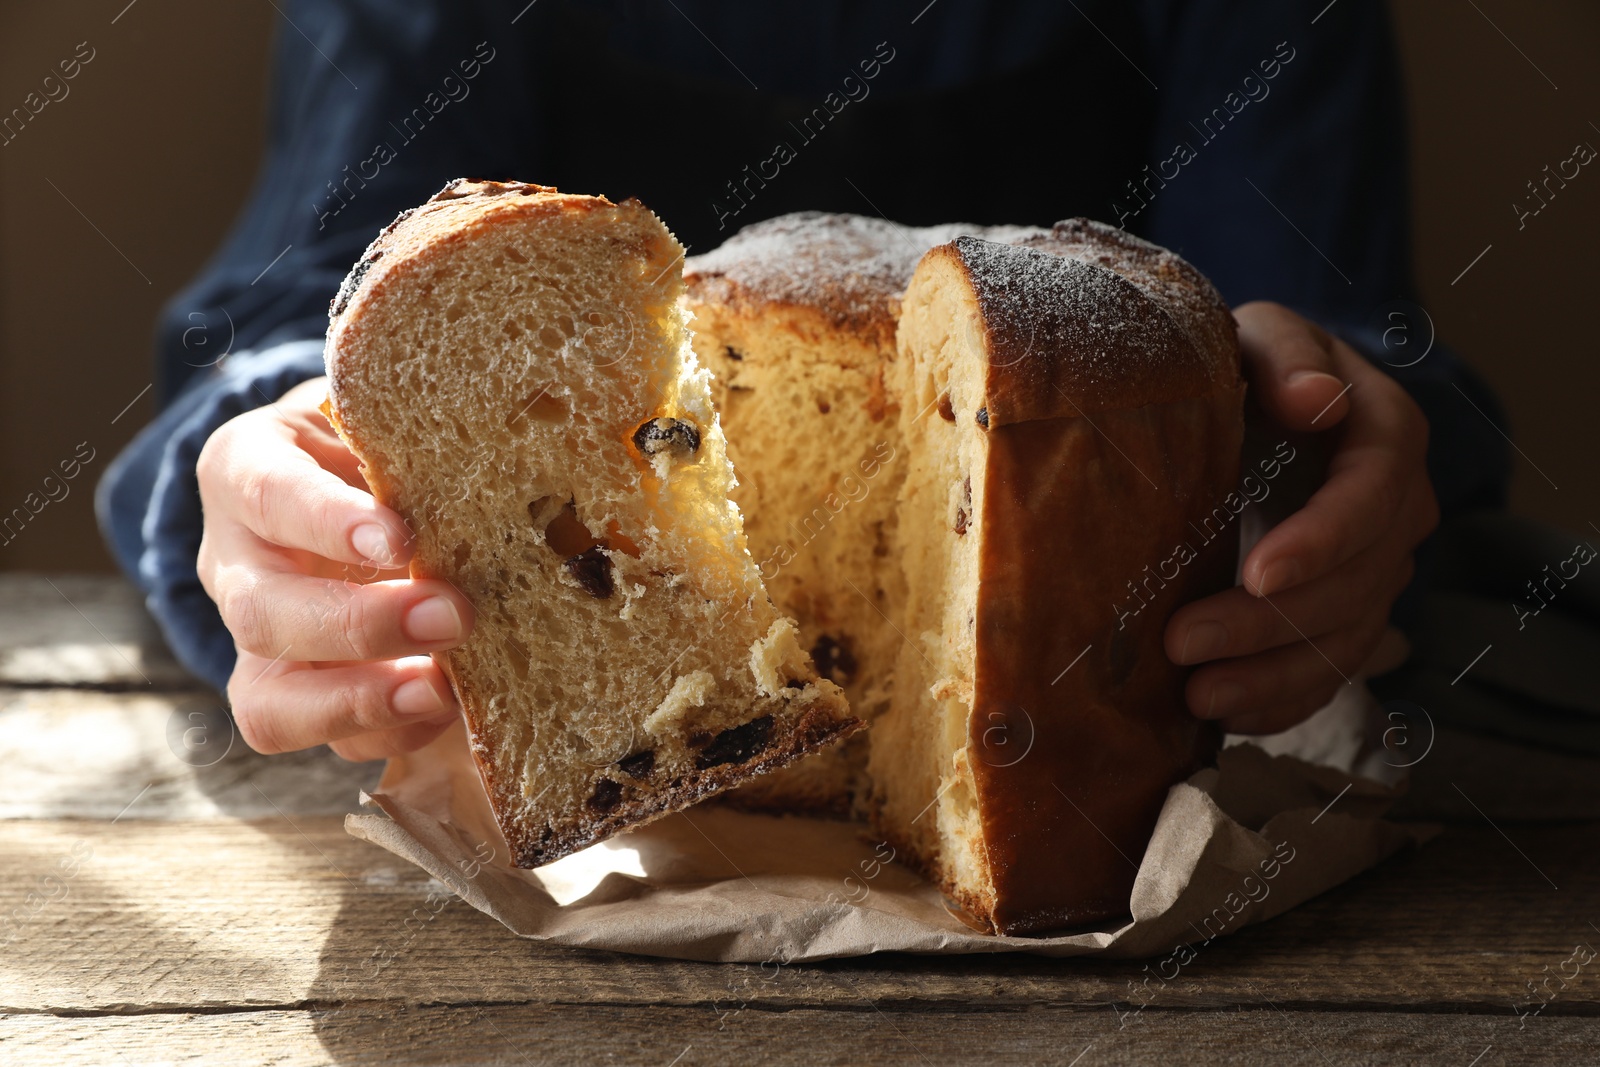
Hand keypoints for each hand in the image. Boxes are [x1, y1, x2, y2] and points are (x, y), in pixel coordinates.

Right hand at [196, 377, 474, 759]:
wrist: (345, 474)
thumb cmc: (377, 437)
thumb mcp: (381, 413)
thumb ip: (417, 433)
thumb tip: (517, 450)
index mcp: (244, 469)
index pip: (266, 494)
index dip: (326, 522)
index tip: (400, 538)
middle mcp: (235, 562)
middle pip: (263, 614)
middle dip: (359, 627)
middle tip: (454, 617)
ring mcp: (259, 640)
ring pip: (271, 701)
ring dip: (364, 703)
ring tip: (445, 690)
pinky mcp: (299, 696)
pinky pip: (329, 738)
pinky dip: (393, 731)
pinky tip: (452, 708)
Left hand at [1164, 302, 1438, 733]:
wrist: (1251, 398)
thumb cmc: (1248, 362)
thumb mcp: (1259, 334)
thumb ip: (1285, 354)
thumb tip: (1318, 398)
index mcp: (1384, 433)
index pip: (1372, 496)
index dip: (1323, 541)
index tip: (1259, 574)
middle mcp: (1395, 510)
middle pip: (1355, 583)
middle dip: (1269, 622)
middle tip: (1182, 644)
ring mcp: (1373, 569)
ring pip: (1342, 639)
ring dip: (1270, 676)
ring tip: (1196, 696)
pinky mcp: (1341, 613)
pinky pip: (1327, 671)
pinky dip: (1280, 700)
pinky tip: (1225, 717)